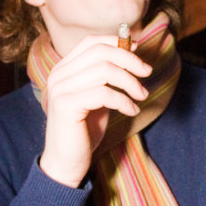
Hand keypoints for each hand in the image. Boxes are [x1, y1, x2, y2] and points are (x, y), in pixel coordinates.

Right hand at [39, 34, 150, 187]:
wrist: (66, 163)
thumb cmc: (85, 130)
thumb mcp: (98, 97)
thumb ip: (108, 76)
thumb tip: (130, 49)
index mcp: (63, 69)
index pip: (91, 42)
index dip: (118, 42)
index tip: (139, 51)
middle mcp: (58, 75)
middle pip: (100, 52)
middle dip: (129, 60)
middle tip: (147, 73)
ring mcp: (60, 89)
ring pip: (104, 70)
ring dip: (130, 82)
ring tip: (142, 96)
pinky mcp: (66, 105)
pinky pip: (104, 94)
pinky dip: (124, 101)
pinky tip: (132, 111)